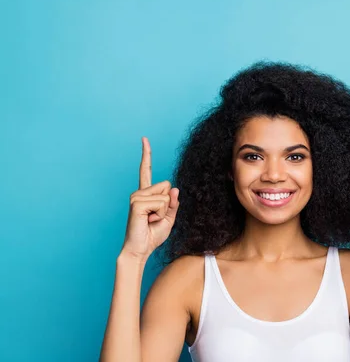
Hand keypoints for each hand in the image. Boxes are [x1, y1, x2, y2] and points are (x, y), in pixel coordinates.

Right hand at [121, 137, 179, 258]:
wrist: (140, 249)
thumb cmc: (153, 235)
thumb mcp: (169, 218)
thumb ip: (173, 203)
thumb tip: (174, 189)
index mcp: (146, 194)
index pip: (145, 170)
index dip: (146, 154)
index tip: (144, 139)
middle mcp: (139, 192)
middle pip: (168, 186)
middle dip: (168, 204)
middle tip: (155, 218)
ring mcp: (136, 196)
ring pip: (166, 196)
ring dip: (163, 211)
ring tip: (150, 220)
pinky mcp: (136, 203)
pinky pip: (161, 203)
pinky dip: (159, 215)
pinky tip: (147, 221)